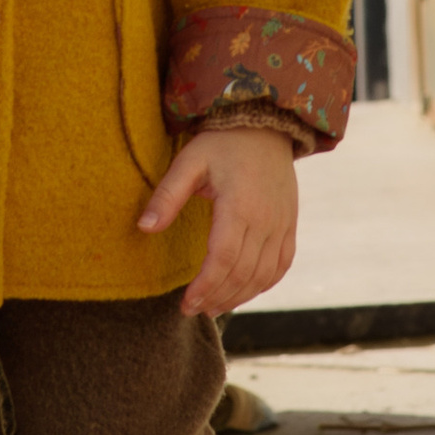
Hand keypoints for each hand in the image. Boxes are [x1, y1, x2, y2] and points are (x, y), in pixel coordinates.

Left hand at [137, 124, 297, 319]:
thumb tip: (143, 228)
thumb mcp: (189, 161)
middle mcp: (267, 220)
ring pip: (264, 275)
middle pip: (243, 273)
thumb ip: (167, 196)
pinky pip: (282, 265)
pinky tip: (243, 292)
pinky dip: (264, 284)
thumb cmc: (222, 142)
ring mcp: (283, 224)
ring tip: (213, 307)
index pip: (223, 259)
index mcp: (240, 205)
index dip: (205, 287)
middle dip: (217, 297)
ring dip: (239, 297)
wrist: (265, 124)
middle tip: (193, 310)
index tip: (185, 304)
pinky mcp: (290, 225)